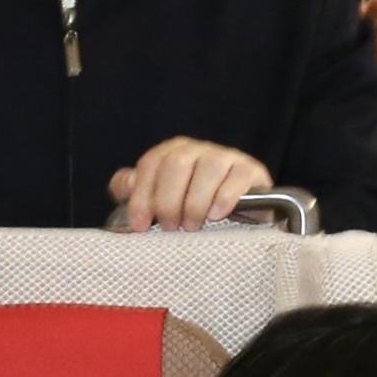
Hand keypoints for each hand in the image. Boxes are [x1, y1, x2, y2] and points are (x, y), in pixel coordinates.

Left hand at [107, 138, 272, 230]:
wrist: (241, 213)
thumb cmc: (192, 207)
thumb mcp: (160, 199)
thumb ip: (135, 190)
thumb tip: (125, 185)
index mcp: (172, 152)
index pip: (151, 164)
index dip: (142, 195)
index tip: (140, 225)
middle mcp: (198, 149)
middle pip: (176, 164)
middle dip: (169, 201)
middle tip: (169, 227)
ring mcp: (226, 157)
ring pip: (208, 169)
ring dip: (195, 202)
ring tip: (192, 226)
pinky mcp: (251, 170)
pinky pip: (237, 178)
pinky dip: (224, 197)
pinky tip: (216, 215)